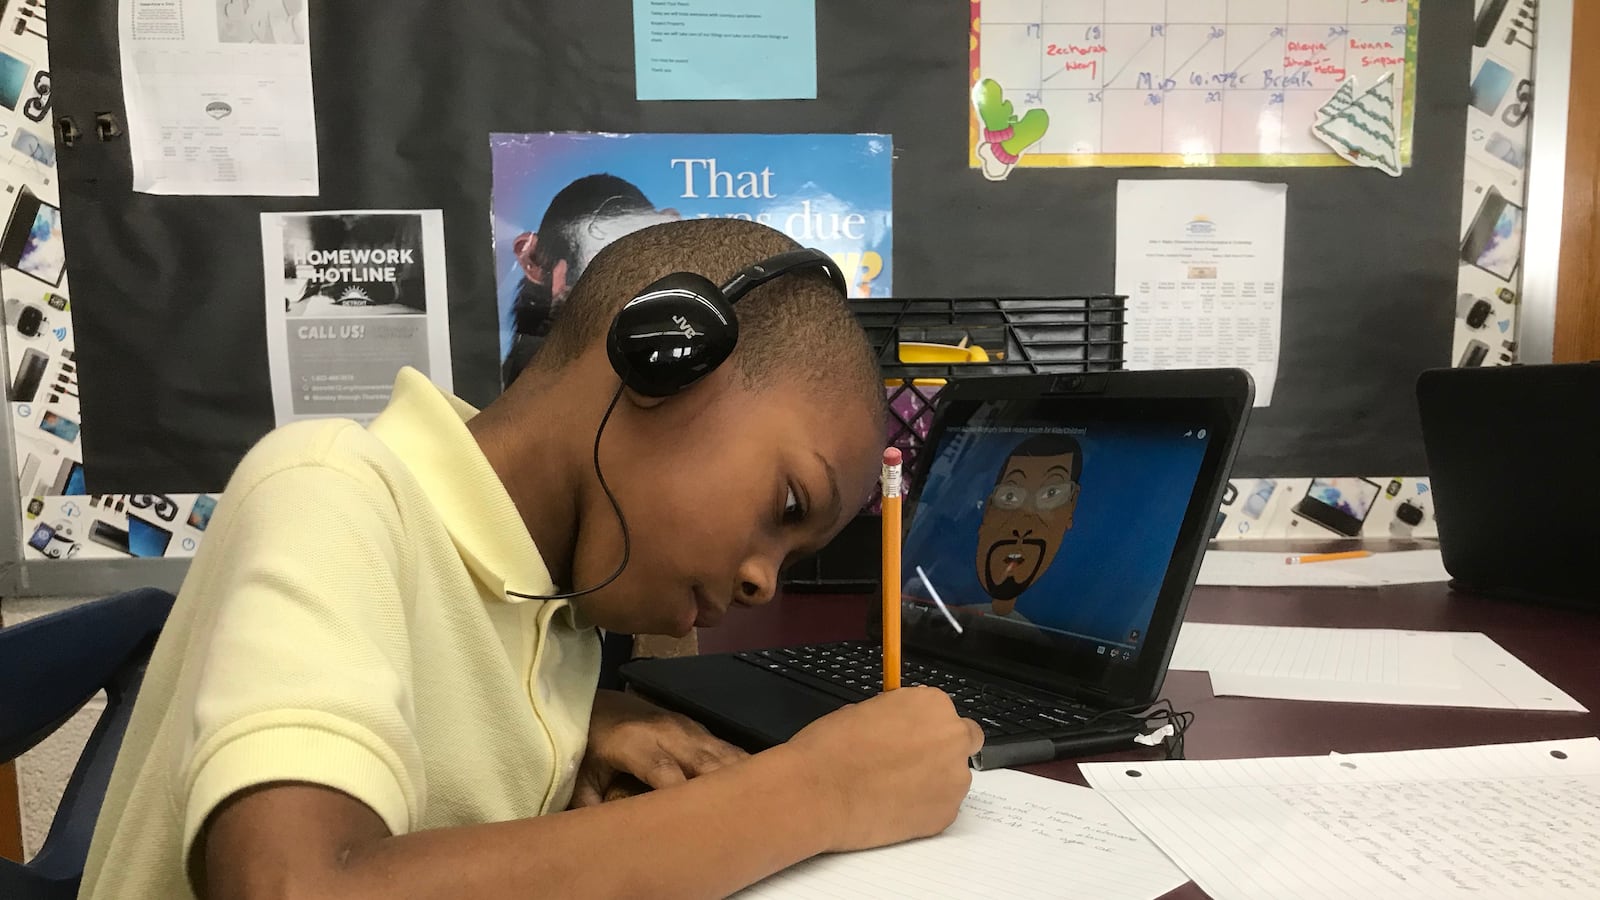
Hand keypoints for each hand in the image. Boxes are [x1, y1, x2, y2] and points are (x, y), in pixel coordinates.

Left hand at [571, 690, 747, 807]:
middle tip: (737, 820)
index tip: (692, 823)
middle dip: (720, 790)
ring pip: (722, 754)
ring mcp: (687, 728)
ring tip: (755, 806)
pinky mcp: (699, 729)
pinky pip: (726, 749)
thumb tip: (604, 839)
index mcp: (634, 742)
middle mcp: (666, 731)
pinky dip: (741, 767)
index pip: (663, 770)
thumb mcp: (579, 777)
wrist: (598, 705)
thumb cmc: (588, 745)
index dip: (680, 795)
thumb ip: (589, 808)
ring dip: (738, 778)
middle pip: (703, 761)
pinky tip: (754, 786)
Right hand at [785, 686, 983, 852]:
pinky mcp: (946, 815)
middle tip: (910, 764)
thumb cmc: (831, 749)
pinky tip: (893, 807)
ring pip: (954, 779)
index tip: (912, 738)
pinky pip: (942, 808)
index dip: (927, 728)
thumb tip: (902, 725)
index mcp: (933, 704)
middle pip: (963, 743)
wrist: (817, 793)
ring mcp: (954, 779)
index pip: (946, 714)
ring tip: (893, 789)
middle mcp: (952, 738)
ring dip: (933, 781)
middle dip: (942, 752)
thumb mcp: (865, 709)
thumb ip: (898, 715)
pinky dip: (924, 808)